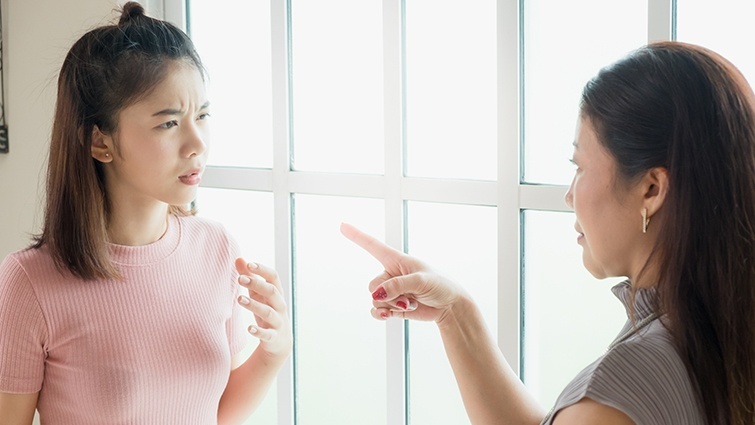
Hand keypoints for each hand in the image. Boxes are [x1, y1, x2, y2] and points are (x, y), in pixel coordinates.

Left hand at [235, 258, 292, 358]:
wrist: (279, 341)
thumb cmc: (266, 310)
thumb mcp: (257, 294)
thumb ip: (249, 277)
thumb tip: (239, 258)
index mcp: (276, 293)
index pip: (273, 277)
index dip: (262, 270)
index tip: (249, 264)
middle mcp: (279, 305)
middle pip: (272, 291)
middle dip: (257, 284)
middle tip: (240, 279)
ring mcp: (278, 321)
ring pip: (268, 312)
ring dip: (254, 305)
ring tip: (239, 299)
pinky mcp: (274, 337)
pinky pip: (268, 334)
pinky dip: (259, 332)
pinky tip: (249, 329)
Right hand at [340, 223, 468, 323]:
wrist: (449, 306)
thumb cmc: (440, 285)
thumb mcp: (421, 280)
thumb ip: (398, 285)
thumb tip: (377, 295)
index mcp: (397, 260)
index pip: (372, 245)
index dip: (356, 235)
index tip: (342, 225)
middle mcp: (391, 274)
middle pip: (373, 285)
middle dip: (387, 294)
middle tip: (407, 298)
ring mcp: (391, 291)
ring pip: (376, 300)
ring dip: (391, 305)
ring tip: (410, 303)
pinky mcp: (393, 306)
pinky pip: (377, 311)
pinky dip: (381, 314)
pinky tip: (390, 315)